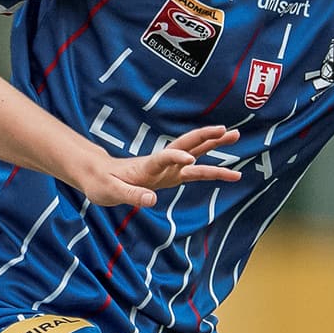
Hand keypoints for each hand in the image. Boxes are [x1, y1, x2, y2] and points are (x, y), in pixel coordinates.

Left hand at [70, 126, 242, 208]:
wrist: (97, 176)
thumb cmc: (102, 183)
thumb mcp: (111, 192)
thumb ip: (132, 195)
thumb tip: (153, 200)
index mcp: (146, 166)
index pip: (163, 158)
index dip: (175, 158)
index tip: (189, 161)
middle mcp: (160, 164)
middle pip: (187, 146)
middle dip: (207, 139)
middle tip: (229, 131)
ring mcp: (166, 169)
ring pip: (195, 153)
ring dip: (214, 146)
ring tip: (235, 136)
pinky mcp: (169, 176)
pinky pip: (193, 170)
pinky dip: (210, 168)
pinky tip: (226, 170)